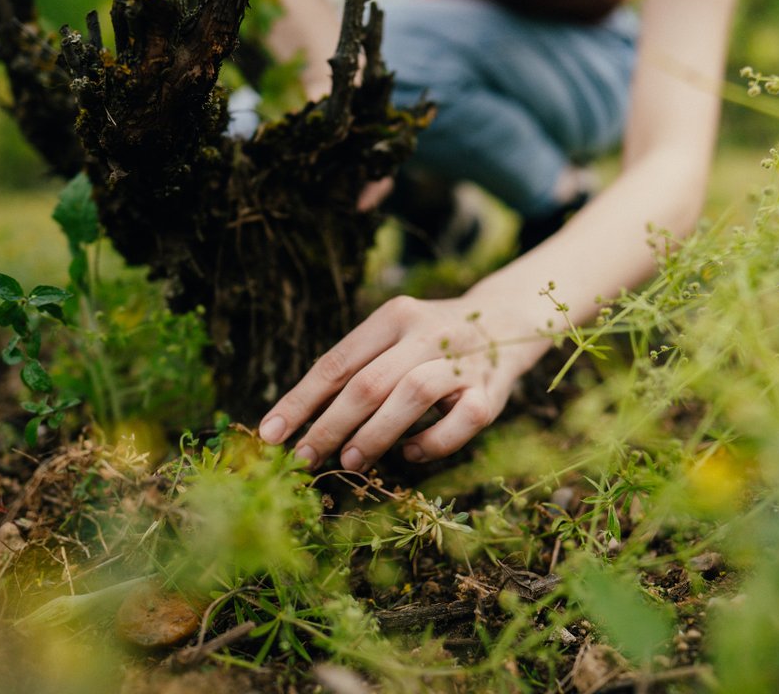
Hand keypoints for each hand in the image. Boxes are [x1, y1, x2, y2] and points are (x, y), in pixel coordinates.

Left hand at [257, 294, 544, 470]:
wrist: (508, 319)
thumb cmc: (431, 341)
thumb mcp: (393, 338)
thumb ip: (355, 371)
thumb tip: (298, 423)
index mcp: (394, 315)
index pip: (336, 362)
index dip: (300, 401)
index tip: (270, 434)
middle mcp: (428, 332)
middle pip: (369, 382)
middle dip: (330, 425)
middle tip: (304, 458)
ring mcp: (463, 361)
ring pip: (412, 395)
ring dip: (375, 433)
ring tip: (349, 462)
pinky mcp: (492, 391)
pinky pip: (461, 421)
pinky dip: (432, 442)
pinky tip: (410, 453)